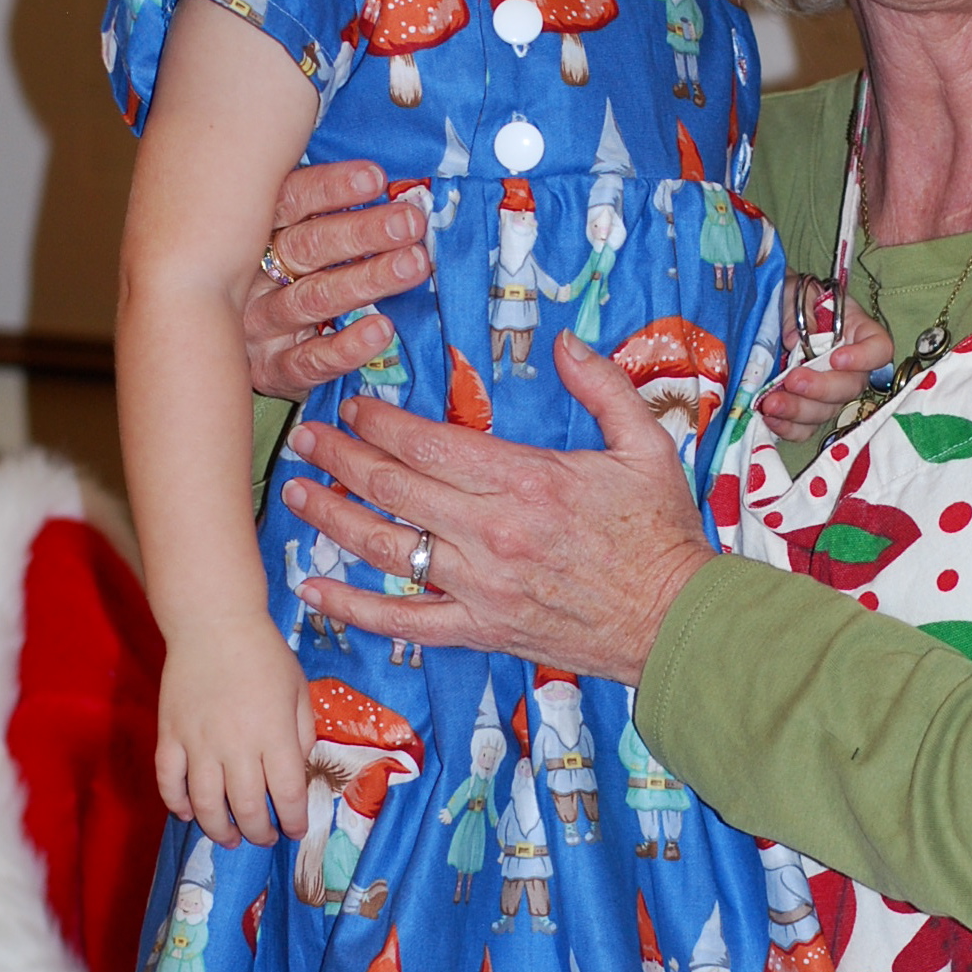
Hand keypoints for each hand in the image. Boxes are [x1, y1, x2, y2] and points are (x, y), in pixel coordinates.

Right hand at [156, 612, 315, 848]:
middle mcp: (237, 745)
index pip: (288, 794)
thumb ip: (301, 734)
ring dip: (219, 829)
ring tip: (229, 838)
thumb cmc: (264, 654)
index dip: (294, 821)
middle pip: (248, 808)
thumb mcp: (299, 690)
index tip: (295, 830)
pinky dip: (176, 804)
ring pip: (206, 804)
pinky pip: (169, 781)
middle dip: (259, 833)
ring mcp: (199, 742)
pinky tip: (187, 814)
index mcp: (275, 734)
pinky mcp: (170, 735)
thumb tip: (297, 771)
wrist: (213, 623)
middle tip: (263, 838)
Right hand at [245, 160, 431, 400]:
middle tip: (409, 222)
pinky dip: (347, 346)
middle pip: (304, 247)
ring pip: (311, 299)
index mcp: (254, 233)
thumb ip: (325, 214)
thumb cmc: (284, 284)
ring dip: (367, 280)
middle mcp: (248, 276)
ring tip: (413, 265)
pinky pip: (309, 360)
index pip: (290, 201)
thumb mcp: (292, 241)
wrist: (224, 358)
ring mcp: (255, 326)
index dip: (331, 189)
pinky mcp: (269, 371)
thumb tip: (385, 183)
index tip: (376, 179)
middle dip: (362, 232)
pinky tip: (382, 330)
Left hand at [280, 331, 711, 686]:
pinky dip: (354, 606)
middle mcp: (492, 533)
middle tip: (306, 436)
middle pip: (393, 487)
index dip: (380, 423)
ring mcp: (481, 587)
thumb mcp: (647, 444)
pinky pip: (404, 620)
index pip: (429, 445)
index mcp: (527, 481)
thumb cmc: (664, 533)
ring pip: (386, 547)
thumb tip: (565, 341)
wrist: (676, 620)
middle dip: (340, 457)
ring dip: (332, 516)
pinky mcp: (482, 630)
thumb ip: (603, 386)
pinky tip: (314, 586)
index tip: (353, 407)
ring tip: (295, 492)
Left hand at [759, 285, 892, 441]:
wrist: (770, 313)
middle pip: (851, 387)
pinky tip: (770, 417)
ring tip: (770, 403)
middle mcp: (850, 366)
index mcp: (857, 332)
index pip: (880, 348)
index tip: (837, 358)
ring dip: (799, 410)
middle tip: (792, 380)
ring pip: (827, 411)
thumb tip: (795, 341)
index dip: (864, 357)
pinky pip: (805, 428)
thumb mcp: (794, 289)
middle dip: (821, 388)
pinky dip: (788, 427)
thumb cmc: (792, 298)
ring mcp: (829, 391)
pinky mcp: (807, 409)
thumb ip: (798, 307)